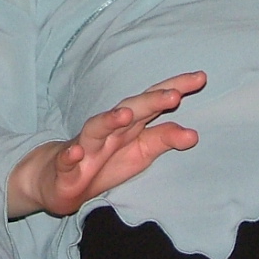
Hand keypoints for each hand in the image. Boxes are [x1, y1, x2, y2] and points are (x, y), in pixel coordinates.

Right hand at [8, 71, 205, 218]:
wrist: (57, 180)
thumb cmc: (105, 161)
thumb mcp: (140, 152)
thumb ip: (164, 139)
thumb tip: (194, 134)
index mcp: (130, 125)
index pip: (155, 101)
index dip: (176, 88)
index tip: (201, 77)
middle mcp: (109, 130)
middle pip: (130, 109)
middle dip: (150, 101)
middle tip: (174, 95)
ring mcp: (86, 146)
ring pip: (96, 128)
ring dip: (109, 120)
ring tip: (125, 115)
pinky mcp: (66, 167)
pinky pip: (67, 159)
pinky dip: (71, 155)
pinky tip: (77, 152)